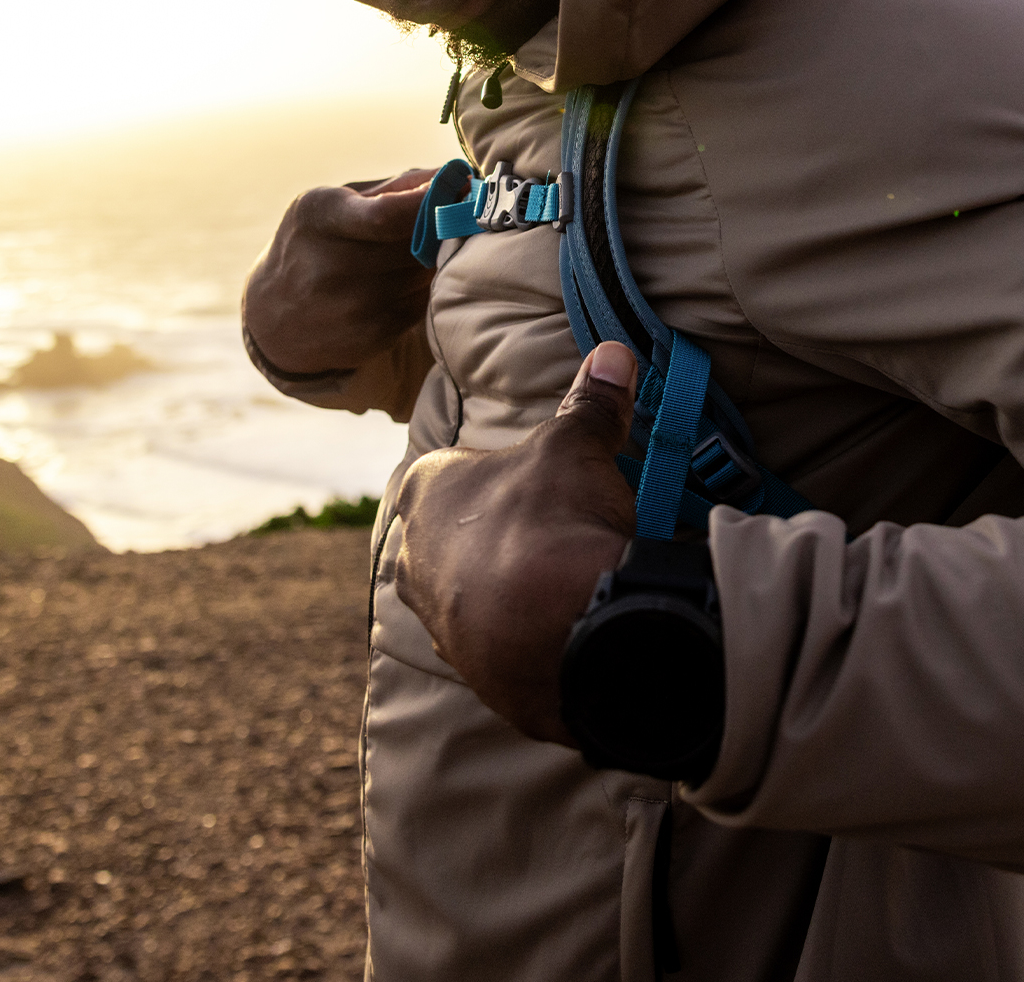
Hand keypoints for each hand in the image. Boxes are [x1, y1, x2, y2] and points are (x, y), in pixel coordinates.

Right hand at [243, 167, 437, 413]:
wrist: (274, 315)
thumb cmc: (315, 243)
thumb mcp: (332, 204)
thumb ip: (394, 189)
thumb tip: (458, 175)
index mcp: (318, 218)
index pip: (386, 215)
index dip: (432, 202)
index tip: (461, 187)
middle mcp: (330, 266)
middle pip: (416, 243)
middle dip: (441, 227)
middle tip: (453, 214)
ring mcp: (352, 306)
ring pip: (425, 273)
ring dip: (433, 259)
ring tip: (419, 249)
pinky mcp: (373, 335)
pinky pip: (422, 302)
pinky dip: (422, 288)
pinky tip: (402, 281)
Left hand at [393, 342, 641, 742]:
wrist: (562, 632)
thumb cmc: (551, 522)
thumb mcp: (575, 450)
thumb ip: (590, 405)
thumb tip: (613, 353)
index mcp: (424, 492)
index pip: (454, 471)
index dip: (503, 476)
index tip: (542, 487)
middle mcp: (411, 556)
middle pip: (457, 535)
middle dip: (499, 535)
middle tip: (555, 537)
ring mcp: (434, 619)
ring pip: (469, 593)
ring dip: (507, 591)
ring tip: (563, 589)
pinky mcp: (467, 670)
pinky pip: (495, 645)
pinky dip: (524, 639)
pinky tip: (561, 634)